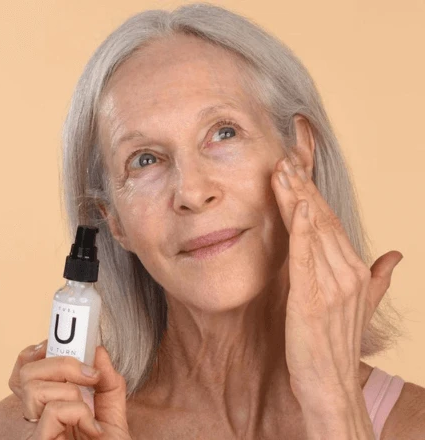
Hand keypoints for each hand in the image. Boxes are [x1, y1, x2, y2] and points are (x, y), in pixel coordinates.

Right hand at [9, 340, 131, 438]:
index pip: (26, 368)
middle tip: (89, 375)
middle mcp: (38, 416)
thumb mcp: (114, 409)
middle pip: (26, 371)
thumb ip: (108, 379)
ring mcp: (36, 431)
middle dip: (62, 363)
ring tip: (89, 409)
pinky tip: (92, 429)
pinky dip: (80, 412)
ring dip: (71, 390)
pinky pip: (53, 411)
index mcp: (51, 403)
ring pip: (34, 387)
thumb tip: (97, 349)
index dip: (38, 351)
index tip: (66, 346)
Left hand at [271, 155, 402, 407]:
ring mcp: (332, 286)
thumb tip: (396, 255)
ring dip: (296, 199)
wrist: (332, 386)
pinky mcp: (312, 300)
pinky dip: (303, 231)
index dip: (312, 195)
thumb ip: (378, 279)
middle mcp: (347, 273)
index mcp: (353, 271)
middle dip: (302, 188)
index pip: (330, 223)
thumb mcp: (361, 307)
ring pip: (313, 232)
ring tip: (282, 171)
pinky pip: (307, 258)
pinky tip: (298, 206)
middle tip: (285, 159)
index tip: (296, 171)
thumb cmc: (337, 344)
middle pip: (321, 220)